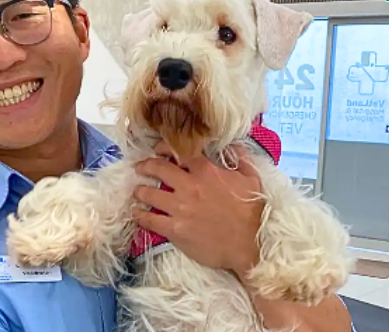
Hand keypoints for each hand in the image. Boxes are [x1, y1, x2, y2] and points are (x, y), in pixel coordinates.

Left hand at [132, 143, 263, 274]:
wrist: (250, 245)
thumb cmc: (252, 212)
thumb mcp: (251, 179)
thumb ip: (240, 158)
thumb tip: (233, 144)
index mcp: (206, 171)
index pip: (179, 152)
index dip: (164, 148)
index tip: (157, 149)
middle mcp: (189, 186)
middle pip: (159, 169)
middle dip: (146, 166)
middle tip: (140, 168)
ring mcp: (180, 208)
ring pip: (149, 194)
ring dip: (140, 191)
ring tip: (137, 191)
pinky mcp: (175, 229)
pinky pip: (150, 220)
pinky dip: (140, 215)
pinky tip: (136, 213)